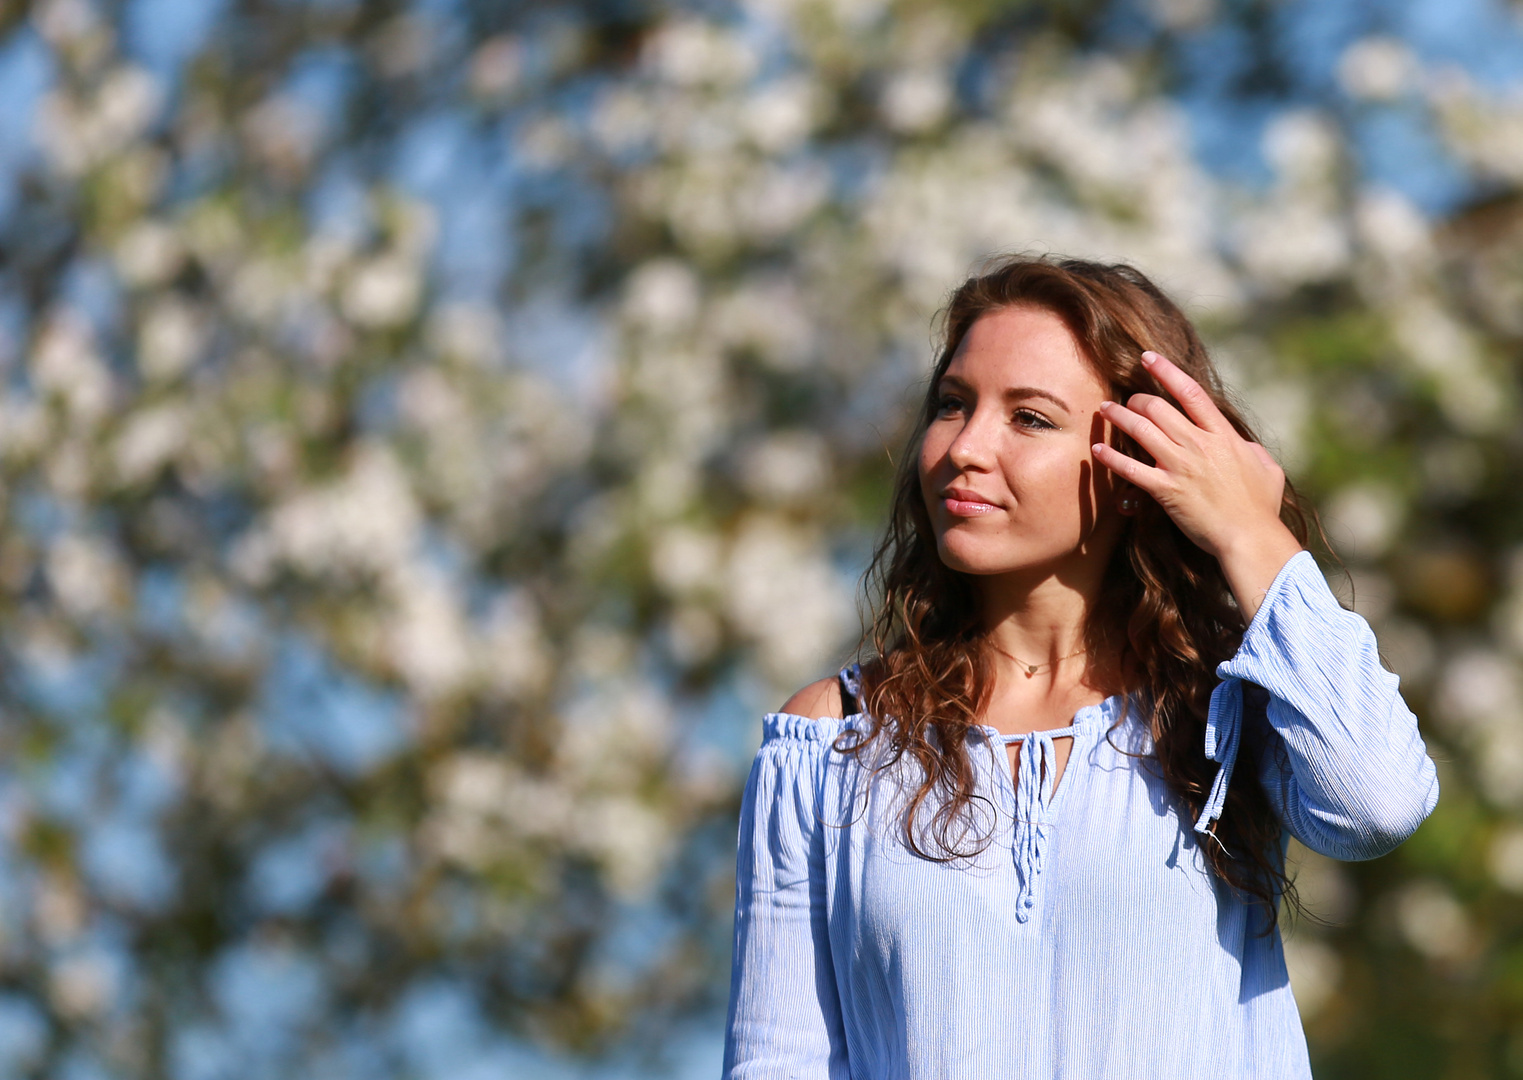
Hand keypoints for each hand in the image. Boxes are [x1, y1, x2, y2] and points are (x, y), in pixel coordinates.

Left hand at [1090, 350, 1303, 620]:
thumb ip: (1252, 450)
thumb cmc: (1261, 507)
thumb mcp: (1268, 469)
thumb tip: (1244, 444)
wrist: (1249, 537)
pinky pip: (1131, 469)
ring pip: (1141, 430)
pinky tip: (1097, 450)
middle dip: (1137, 399)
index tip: (1148, 358)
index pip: (1190, 392)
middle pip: (1158, 408)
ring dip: (1119, 417)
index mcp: (1222, 435)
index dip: (1166, 371)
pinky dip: (1111, 458)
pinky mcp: (1165, 490)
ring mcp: (1180, 466)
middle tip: (1127, 400)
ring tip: (1104, 410)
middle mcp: (1198, 444)